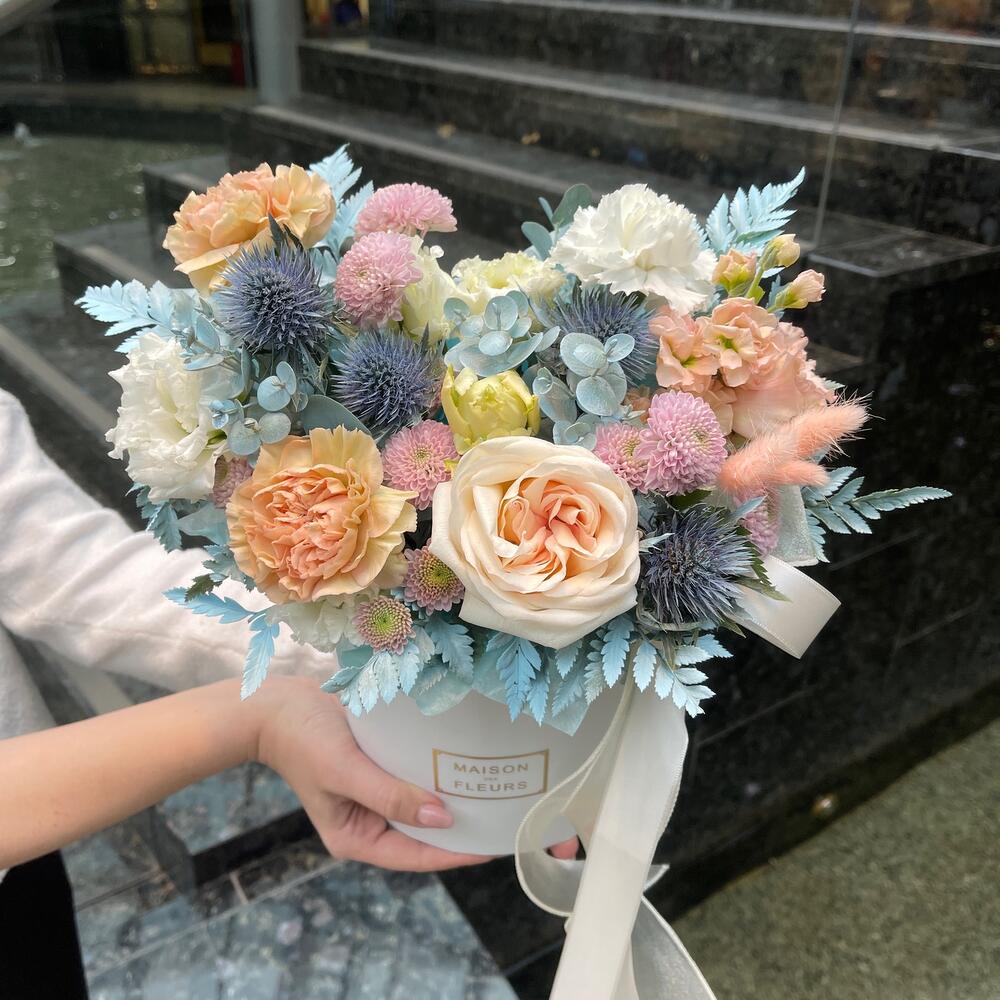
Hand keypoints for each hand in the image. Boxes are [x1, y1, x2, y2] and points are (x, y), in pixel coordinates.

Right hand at [248, 676, 577, 870]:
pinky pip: (416, 772)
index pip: (418, 855)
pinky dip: (439, 768)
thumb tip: (442, 818)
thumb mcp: (344, 772)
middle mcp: (371, 819)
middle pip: (425, 832)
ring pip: (424, 802)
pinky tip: (465, 757)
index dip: (457, 853)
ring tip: (496, 788)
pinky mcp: (381, 762)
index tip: (495, 846)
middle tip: (506, 815)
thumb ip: (390, 796)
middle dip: (463, 827)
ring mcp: (377, 790)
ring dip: (454, 794)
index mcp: (358, 837)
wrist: (274, 702)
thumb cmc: (302, 740)